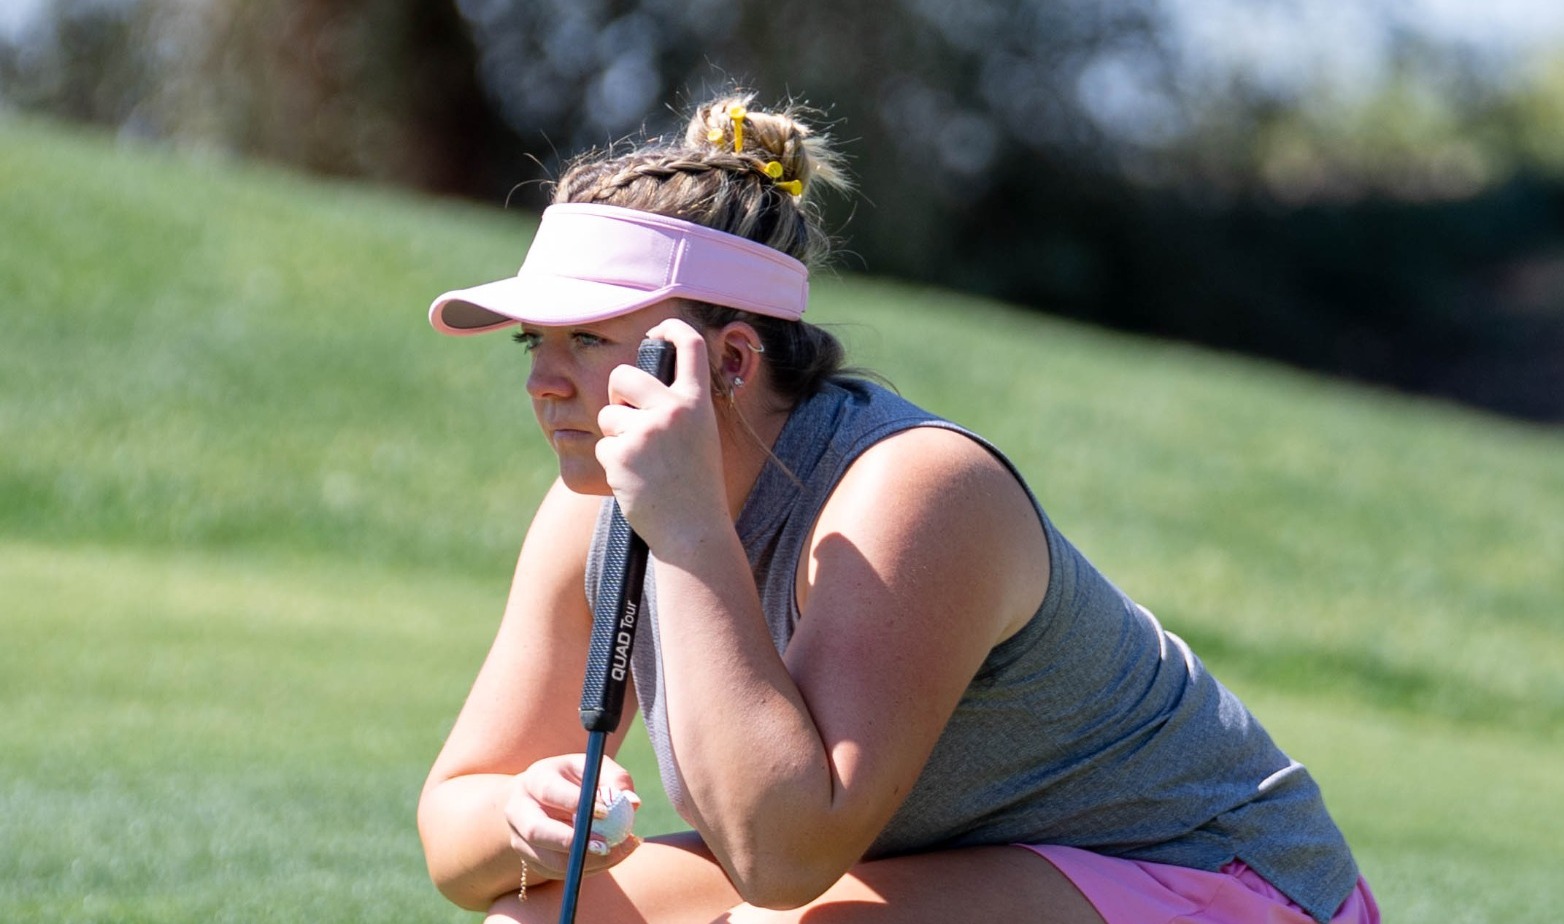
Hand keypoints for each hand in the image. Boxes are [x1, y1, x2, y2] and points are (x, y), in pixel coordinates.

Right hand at [504, 754, 641, 881]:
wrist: (541, 799)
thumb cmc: (575, 780)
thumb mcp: (594, 769)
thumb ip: (615, 779)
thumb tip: (633, 803)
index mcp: (534, 779)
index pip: (550, 791)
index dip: (576, 803)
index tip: (607, 813)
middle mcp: (520, 810)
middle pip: (537, 831)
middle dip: (572, 841)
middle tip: (605, 845)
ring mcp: (521, 839)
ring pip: (548, 860)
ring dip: (585, 862)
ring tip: (617, 852)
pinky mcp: (531, 861)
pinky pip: (558, 873)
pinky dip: (587, 869)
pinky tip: (609, 857)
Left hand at [595, 319, 730, 550]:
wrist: (692, 530)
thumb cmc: (696, 486)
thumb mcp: (700, 436)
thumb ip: (679, 407)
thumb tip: (641, 384)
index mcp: (697, 402)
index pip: (689, 345)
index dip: (671, 328)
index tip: (657, 330)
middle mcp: (673, 409)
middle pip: (623, 375)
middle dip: (616, 395)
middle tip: (627, 419)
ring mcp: (645, 430)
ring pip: (607, 415)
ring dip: (615, 436)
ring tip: (641, 463)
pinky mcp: (620, 453)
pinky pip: (602, 445)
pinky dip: (612, 463)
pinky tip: (634, 480)